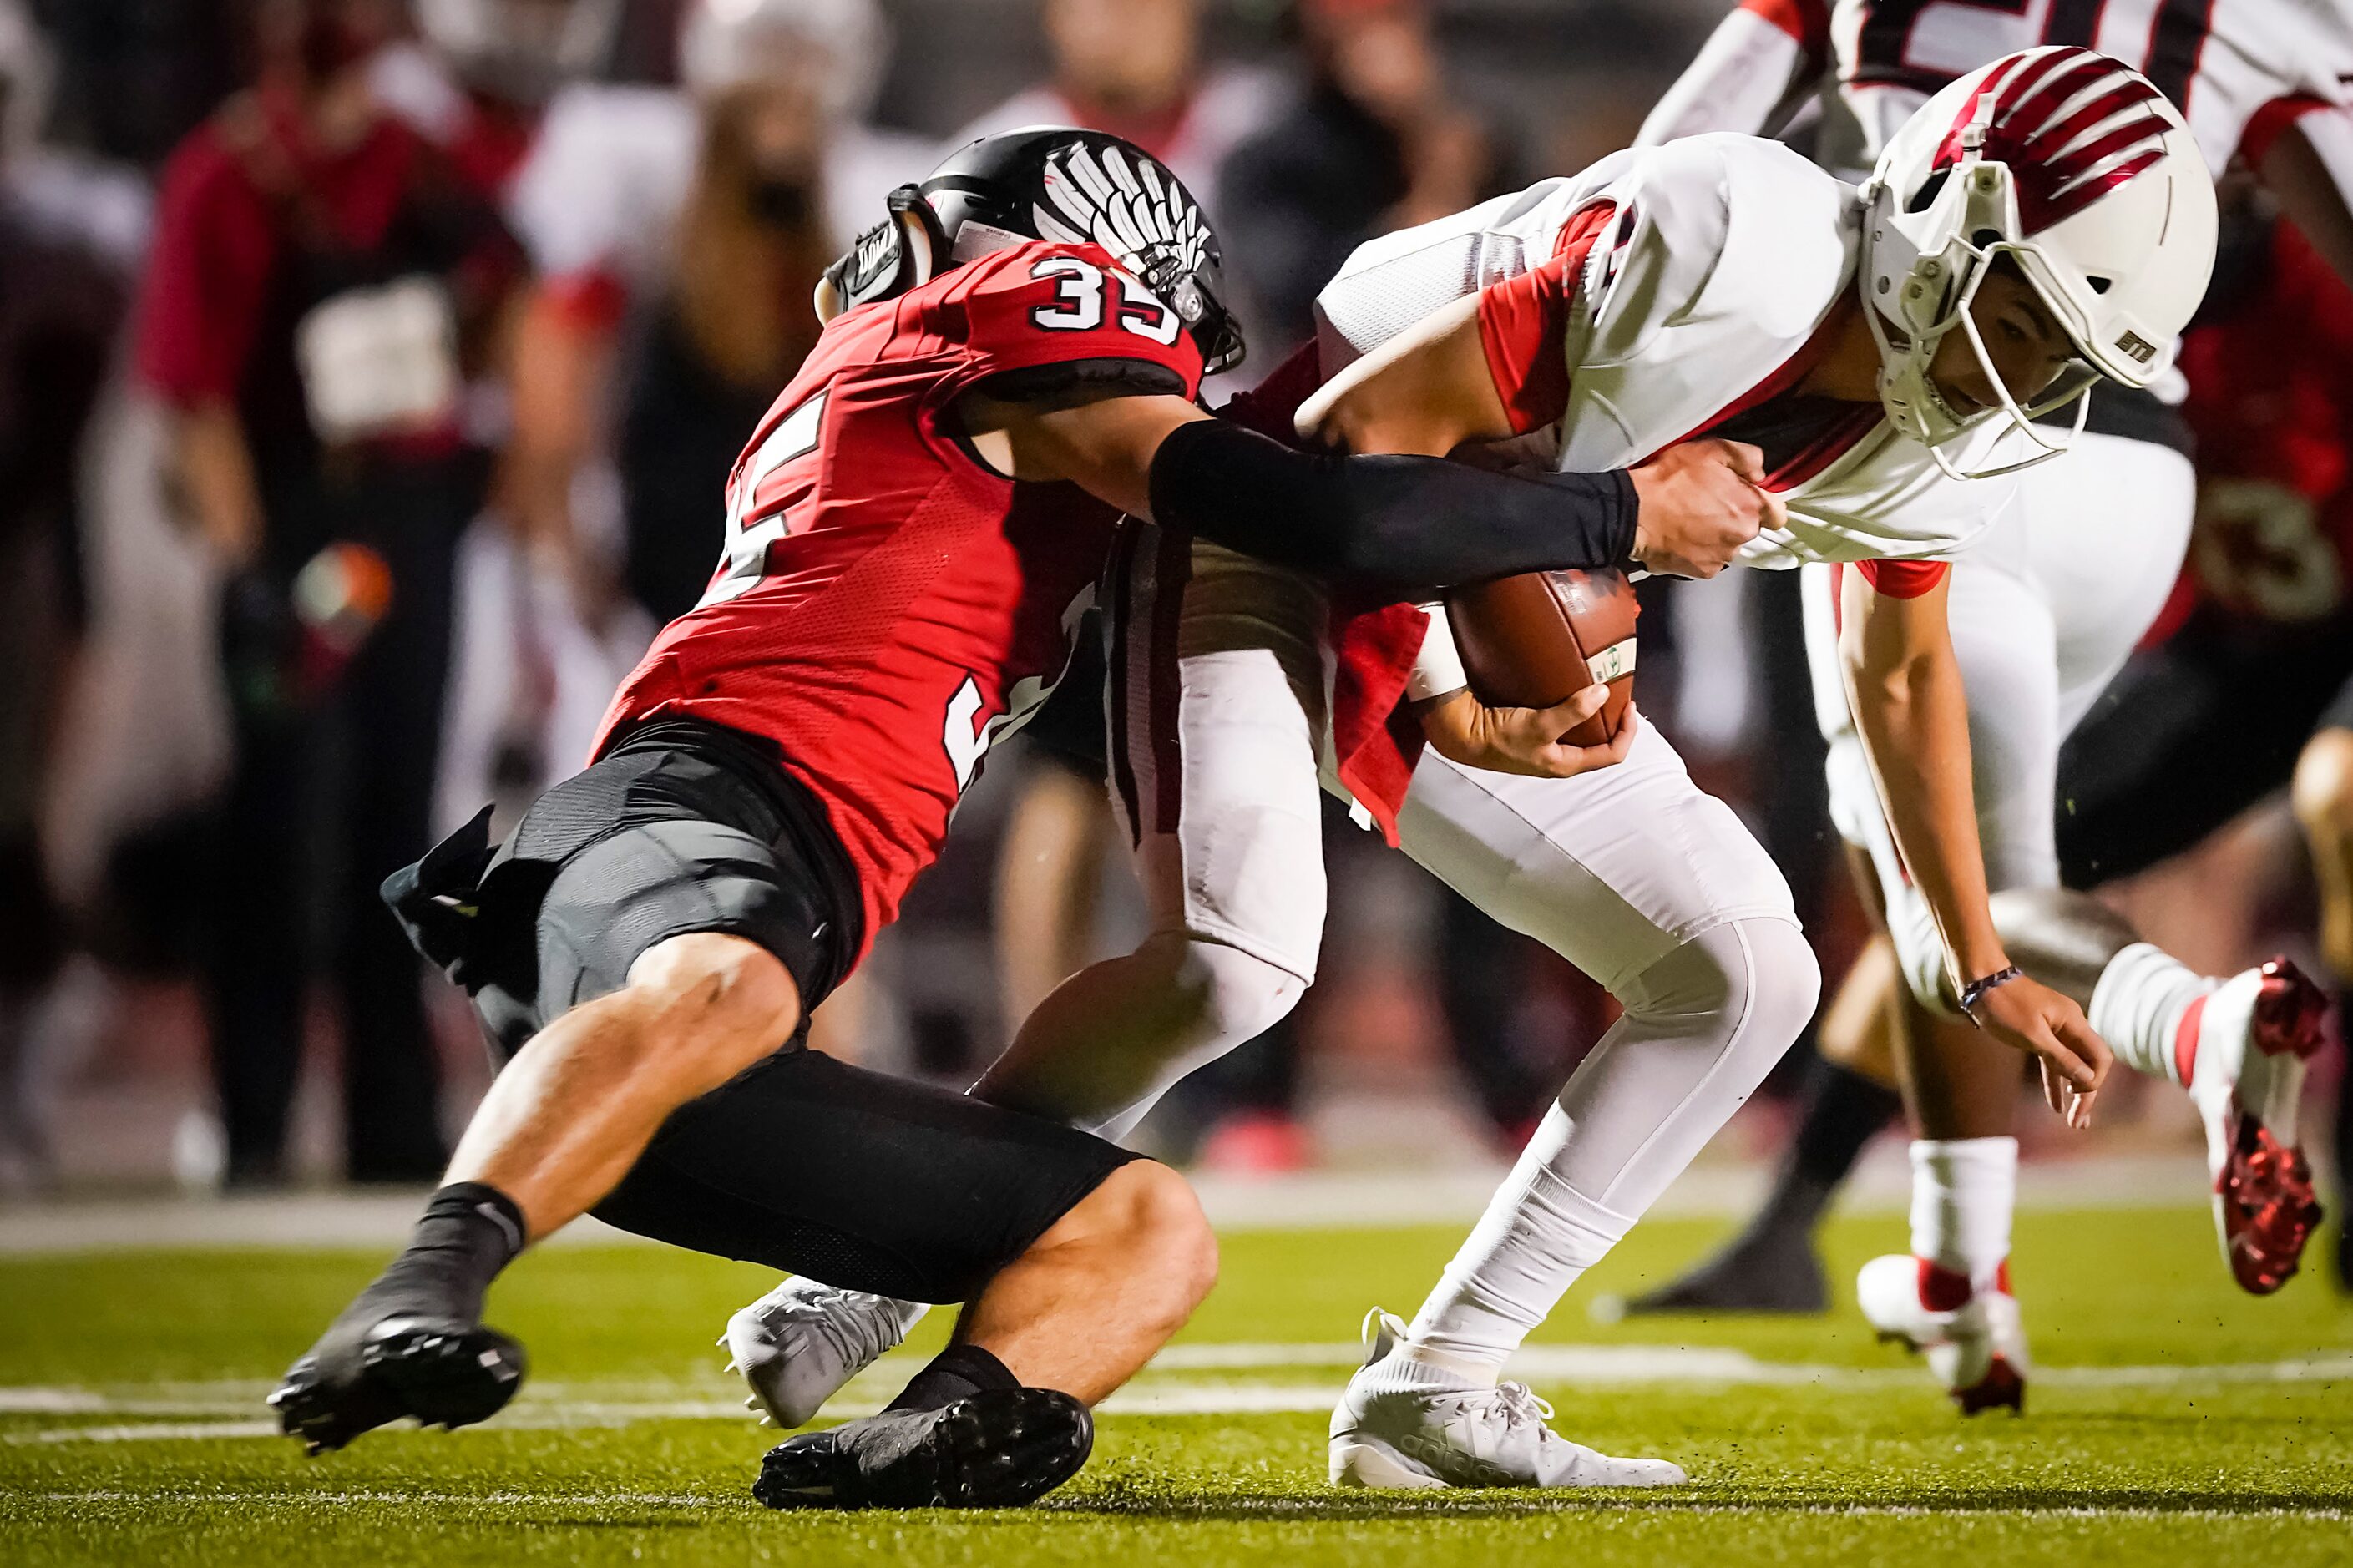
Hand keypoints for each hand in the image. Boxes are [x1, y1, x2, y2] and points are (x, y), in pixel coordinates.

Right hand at [1417, 686, 1637, 778]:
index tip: (1628, 703)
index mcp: (1568, 764)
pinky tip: (1570, 688)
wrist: (1463, 734)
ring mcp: (1547, 746)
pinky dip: (1573, 706)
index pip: (1613, 754)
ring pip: (1583, 731)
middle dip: (1613, 719)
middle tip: (1617, 691)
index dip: (1627, 731)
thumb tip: (1602, 693)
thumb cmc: (1501, 736)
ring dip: (1594, 711)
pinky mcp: (1535, 732)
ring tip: (1598, 687)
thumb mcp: (1539, 725)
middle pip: (1601, 742)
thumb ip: (1572, 712)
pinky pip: (1565, 721)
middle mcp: (1561, 757)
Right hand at [1627, 439, 1784, 577]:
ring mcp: (1723, 556)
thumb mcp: (1711, 450)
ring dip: (1718, 536)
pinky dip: (1700, 551)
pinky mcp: (1703, 571)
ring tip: (1692, 522)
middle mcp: (1742, 535)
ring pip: (1729, 546)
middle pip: (1750, 529)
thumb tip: (1760, 473)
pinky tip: (1684, 537)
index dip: (1763, 504)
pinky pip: (1710, 560)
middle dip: (1735, 518)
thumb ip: (1747, 457)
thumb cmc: (1671, 480)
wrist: (1635, 513)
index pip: (1778, 514)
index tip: (1744, 499)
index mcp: (1750, 506)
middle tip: (1709, 505)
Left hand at [1964, 974, 2112, 1128]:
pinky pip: (2053, 1062)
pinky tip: (2057, 1105)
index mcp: (2074, 1022)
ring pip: (2072, 1065)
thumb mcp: (2032, 1035)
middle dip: (2087, 1094)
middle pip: (2089, 1064)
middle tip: (2079, 1124)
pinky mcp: (2039, 1034)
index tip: (2080, 1098)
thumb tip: (2088, 1079)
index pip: (2100, 1057)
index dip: (2095, 1081)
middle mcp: (2070, 1026)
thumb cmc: (2004, 1005)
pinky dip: (2055, 1082)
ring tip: (2075, 1122)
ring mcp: (2055, 1030)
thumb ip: (2061, 1057)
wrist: (1979, 981)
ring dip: (2073, 1092)